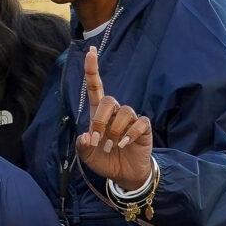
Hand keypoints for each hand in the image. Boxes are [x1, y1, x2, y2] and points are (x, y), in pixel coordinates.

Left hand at [74, 46, 154, 191]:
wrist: (123, 174)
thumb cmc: (103, 160)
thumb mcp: (86, 155)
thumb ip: (82, 145)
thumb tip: (86, 136)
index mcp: (98, 114)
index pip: (95, 87)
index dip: (92, 70)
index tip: (90, 51)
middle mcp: (115, 113)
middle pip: (109, 101)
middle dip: (100, 120)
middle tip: (97, 140)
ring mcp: (130, 119)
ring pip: (125, 112)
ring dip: (115, 131)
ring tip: (111, 147)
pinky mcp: (143, 128)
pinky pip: (139, 122)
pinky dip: (130, 134)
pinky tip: (124, 144)